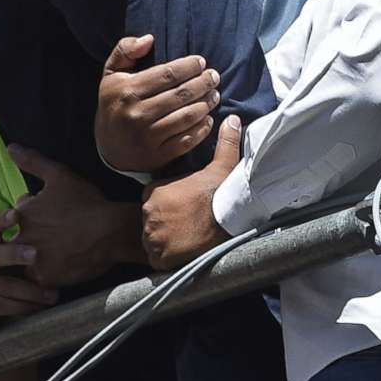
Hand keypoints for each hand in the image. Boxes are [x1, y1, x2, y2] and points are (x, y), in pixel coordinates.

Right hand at [0, 210, 58, 333]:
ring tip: (53, 294)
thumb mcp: (9, 254)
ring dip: (30, 291)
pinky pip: (1, 305)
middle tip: (35, 255)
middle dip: (14, 254)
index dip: (1, 220)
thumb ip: (19, 230)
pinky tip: (39, 307)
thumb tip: (29, 196)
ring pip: (3, 286)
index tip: (17, 215)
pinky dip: (22, 307)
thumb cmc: (3, 275)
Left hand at [3, 146, 144, 285]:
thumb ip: (32, 161)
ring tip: (45, 261)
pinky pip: (33, 282)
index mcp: (22, 213)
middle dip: (20, 245)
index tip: (37, 223)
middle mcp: (21, 237)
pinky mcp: (44, 278)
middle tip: (42, 244)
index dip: (20, 222)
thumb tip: (9, 147)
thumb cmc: (85, 201)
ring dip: (27, 263)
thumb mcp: (59, 175)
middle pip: (10, 245)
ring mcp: (31, 259)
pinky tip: (54, 273)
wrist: (110, 231)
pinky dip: (41, 278)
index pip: (8, 221)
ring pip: (19, 265)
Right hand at [95, 35, 217, 175]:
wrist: (107, 147)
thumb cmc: (114, 103)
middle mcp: (137, 114)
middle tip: (213, 77)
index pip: (167, 74)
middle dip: (203, 83)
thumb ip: (126, 50)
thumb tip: (149, 39)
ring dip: (206, 104)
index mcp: (127, 90)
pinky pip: (186, 140)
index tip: (201, 62)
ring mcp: (148, 137)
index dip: (189, 66)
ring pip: (187, 117)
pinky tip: (208, 118)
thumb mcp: (111, 73)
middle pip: (181, 94)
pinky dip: (202, 129)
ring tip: (214, 95)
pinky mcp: (157, 155)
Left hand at [139, 117, 238, 271]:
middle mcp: (148, 213)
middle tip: (188, 227)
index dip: (169, 206)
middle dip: (166, 225)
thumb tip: (232, 120)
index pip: (154, 201)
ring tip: (187, 240)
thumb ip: (224, 143)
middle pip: (153, 222)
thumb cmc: (221, 193)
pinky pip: (158, 259)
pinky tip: (184, 252)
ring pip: (154, 241)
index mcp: (154, 191)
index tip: (185, 210)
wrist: (227, 219)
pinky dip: (168, 258)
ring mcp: (152, 236)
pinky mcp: (158, 256)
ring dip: (166, 243)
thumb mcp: (221, 165)